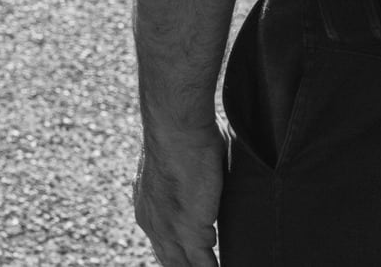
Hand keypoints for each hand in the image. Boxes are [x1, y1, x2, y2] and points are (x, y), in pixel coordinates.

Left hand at [134, 123, 225, 266]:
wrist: (176, 127)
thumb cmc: (182, 137)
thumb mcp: (181, 169)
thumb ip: (189, 188)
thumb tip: (206, 182)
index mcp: (147, 208)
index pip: (164, 246)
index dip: (180, 258)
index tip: (197, 259)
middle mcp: (152, 223)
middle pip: (171, 261)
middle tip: (207, 266)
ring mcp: (167, 229)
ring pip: (185, 266)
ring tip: (228, 266)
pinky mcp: (188, 230)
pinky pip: (204, 265)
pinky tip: (233, 265)